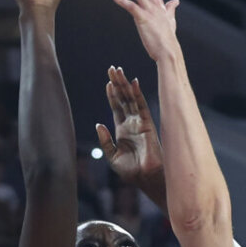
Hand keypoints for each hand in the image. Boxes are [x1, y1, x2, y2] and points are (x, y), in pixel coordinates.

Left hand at [95, 66, 164, 190]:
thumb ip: (105, 141)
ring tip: (118, 70)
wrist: (145, 178)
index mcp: (122, 130)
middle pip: (123, 99)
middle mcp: (131, 123)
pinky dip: (137, 94)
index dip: (112, 95)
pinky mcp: (148, 124)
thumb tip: (98, 124)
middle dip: (118, 84)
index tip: (108, 82)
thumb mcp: (112, 156)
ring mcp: (140, 122)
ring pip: (131, 99)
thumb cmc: (131, 171)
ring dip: (124, 84)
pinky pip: (141, 106)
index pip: (116, 108)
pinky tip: (132, 82)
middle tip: (112, 68)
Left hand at [110, 0, 179, 64]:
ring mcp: (148, 10)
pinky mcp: (142, 19)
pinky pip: (130, 7)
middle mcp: (153, 2)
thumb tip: (175, 2)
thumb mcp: (170, 21)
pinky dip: (121, 0)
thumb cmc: (167, 39)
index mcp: (158, 1)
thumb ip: (170, 10)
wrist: (168, 52)